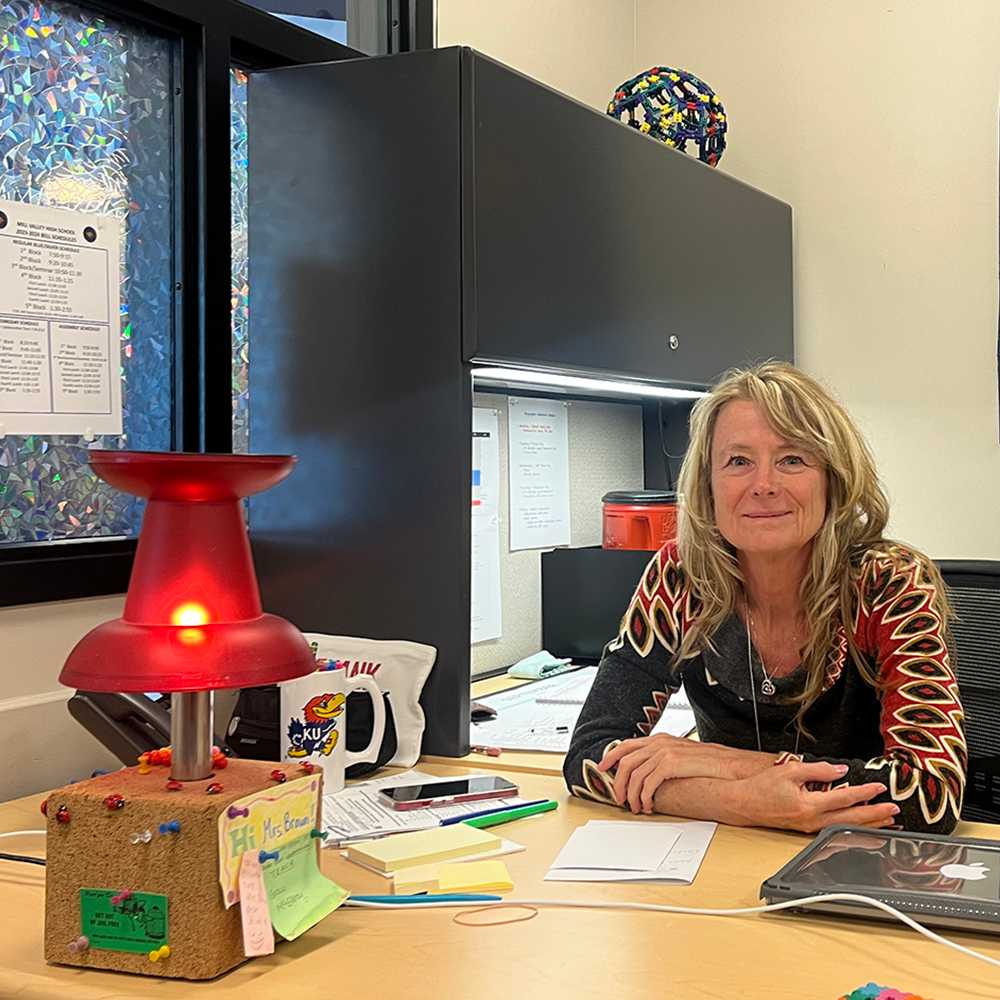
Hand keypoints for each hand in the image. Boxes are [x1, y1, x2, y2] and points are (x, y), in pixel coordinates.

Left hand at [599, 734, 772, 814]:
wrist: (728, 766)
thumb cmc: (708, 764)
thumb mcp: (680, 755)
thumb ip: (663, 759)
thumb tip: (647, 772)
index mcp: (659, 739)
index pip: (627, 745)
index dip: (611, 756)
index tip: (602, 767)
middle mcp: (659, 743)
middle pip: (625, 761)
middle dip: (619, 782)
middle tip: (620, 798)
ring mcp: (664, 752)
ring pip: (634, 775)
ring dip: (632, 794)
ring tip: (636, 807)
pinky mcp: (670, 764)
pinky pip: (647, 783)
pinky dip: (644, 797)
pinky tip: (649, 805)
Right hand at [733, 761, 899, 832]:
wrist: (745, 803)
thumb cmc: (763, 787)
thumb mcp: (790, 770)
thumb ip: (818, 770)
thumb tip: (840, 771)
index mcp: (808, 805)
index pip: (844, 798)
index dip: (864, 793)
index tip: (879, 788)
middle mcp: (812, 821)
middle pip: (851, 819)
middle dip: (875, 815)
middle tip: (893, 810)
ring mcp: (810, 828)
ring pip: (846, 828)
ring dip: (868, 825)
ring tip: (886, 821)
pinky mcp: (807, 829)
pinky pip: (836, 830)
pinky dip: (853, 829)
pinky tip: (862, 829)